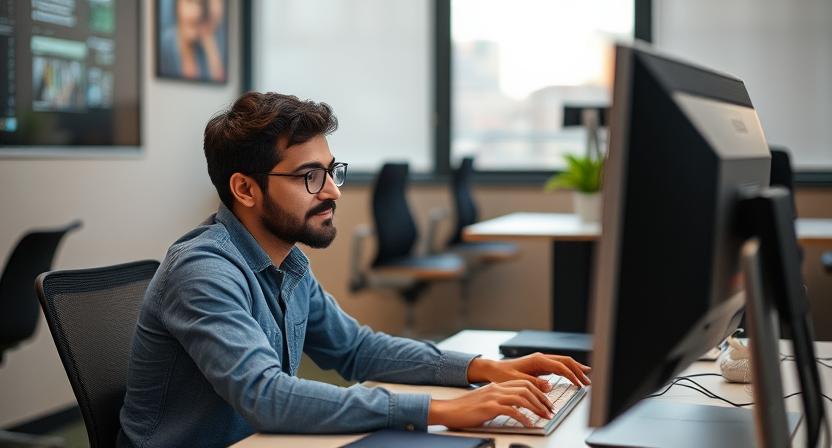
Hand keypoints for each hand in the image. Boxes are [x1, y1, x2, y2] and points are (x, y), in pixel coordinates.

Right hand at [428, 380, 553, 428]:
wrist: (449, 410)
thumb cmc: (466, 408)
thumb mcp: (487, 400)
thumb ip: (501, 400)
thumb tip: (518, 407)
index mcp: (497, 385)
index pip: (524, 383)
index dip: (538, 392)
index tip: (546, 403)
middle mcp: (497, 388)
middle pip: (526, 388)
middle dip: (541, 400)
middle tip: (549, 410)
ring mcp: (493, 397)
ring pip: (522, 398)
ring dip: (536, 408)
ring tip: (544, 417)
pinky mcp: (489, 407)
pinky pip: (511, 411)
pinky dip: (523, 417)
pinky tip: (529, 424)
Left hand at [467, 353, 590, 390]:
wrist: (494, 369)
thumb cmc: (503, 375)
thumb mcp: (517, 381)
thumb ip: (533, 383)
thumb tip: (549, 385)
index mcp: (536, 359)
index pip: (560, 366)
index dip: (572, 375)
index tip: (580, 384)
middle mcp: (540, 358)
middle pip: (565, 361)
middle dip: (578, 370)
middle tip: (588, 381)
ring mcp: (541, 361)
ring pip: (563, 362)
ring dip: (575, 369)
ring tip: (586, 377)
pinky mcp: (539, 365)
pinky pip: (557, 366)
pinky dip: (567, 370)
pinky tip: (573, 375)